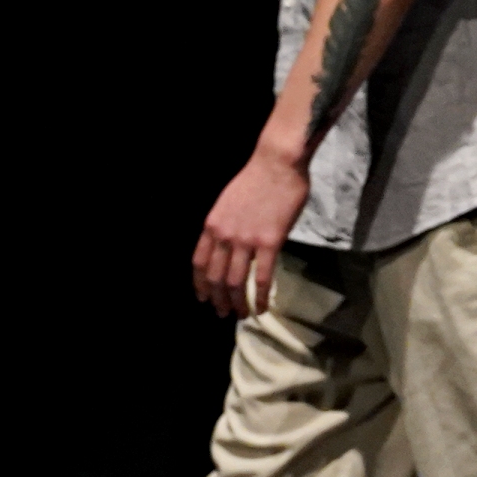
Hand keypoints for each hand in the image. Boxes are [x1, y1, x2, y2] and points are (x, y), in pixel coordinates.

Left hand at [194, 146, 309, 317]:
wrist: (278, 163)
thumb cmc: (257, 177)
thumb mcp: (228, 201)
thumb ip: (226, 225)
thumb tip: (230, 245)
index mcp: (212, 225)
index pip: (199, 263)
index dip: (200, 284)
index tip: (203, 298)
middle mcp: (224, 236)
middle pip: (215, 277)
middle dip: (217, 299)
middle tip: (223, 313)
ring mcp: (246, 240)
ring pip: (235, 282)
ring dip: (237, 303)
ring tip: (242, 314)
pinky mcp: (269, 243)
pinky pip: (261, 278)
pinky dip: (260, 296)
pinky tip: (262, 307)